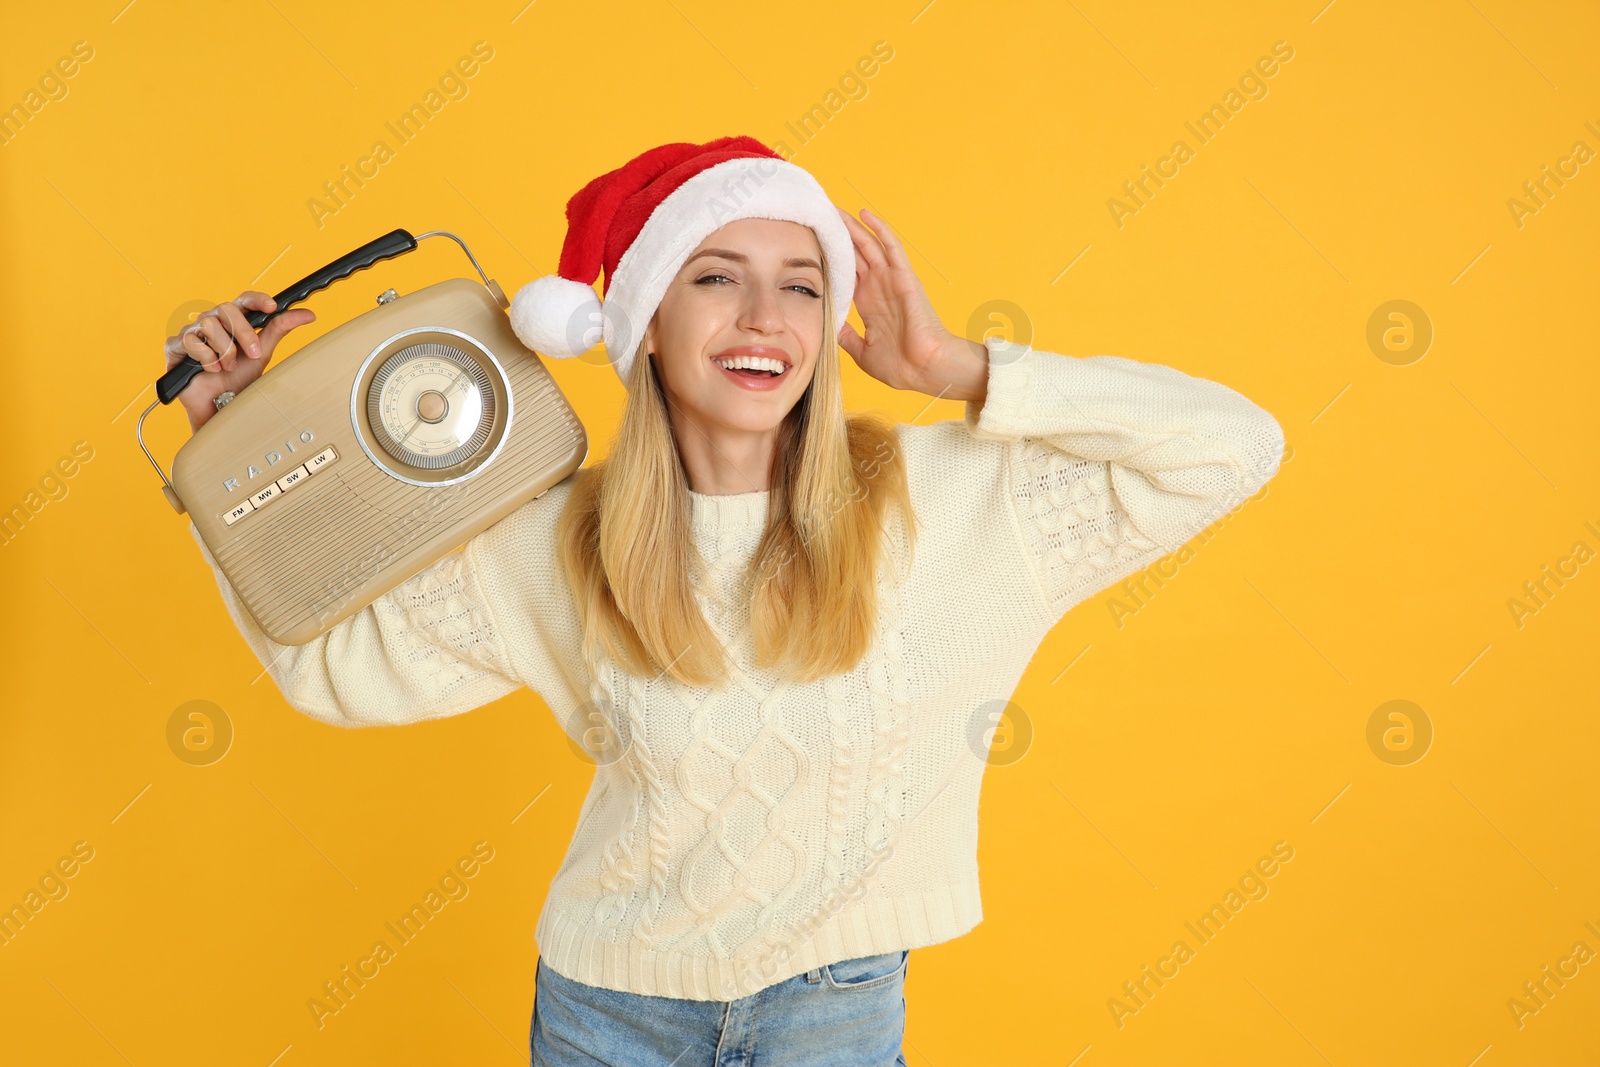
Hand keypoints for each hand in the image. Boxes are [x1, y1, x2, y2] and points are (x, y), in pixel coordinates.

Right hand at [162, 291, 315, 431]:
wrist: (220, 406)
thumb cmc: (239, 380)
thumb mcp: (263, 354)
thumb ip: (279, 330)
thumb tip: (308, 315)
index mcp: (234, 321)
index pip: (244, 300)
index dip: (257, 299)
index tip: (272, 306)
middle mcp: (213, 322)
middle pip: (226, 308)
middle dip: (244, 333)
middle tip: (254, 354)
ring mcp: (193, 332)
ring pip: (208, 324)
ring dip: (224, 350)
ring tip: (228, 368)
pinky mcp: (175, 346)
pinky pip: (190, 340)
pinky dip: (205, 357)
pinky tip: (210, 369)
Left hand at [834, 206, 986, 402]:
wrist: (925, 370)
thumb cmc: (901, 366)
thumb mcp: (862, 351)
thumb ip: (846, 336)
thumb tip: (828, 326)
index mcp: (869, 304)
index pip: (846, 274)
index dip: (831, 259)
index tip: (812, 246)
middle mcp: (879, 288)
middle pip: (855, 255)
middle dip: (838, 237)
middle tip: (819, 218)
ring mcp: (891, 280)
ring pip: (868, 245)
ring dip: (852, 227)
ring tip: (834, 209)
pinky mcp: (904, 277)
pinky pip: (891, 247)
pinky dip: (879, 229)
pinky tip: (863, 213)